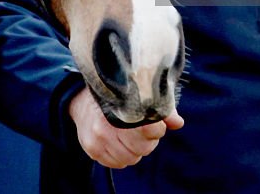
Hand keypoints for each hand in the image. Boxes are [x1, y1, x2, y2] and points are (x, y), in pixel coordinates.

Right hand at [68, 89, 183, 168]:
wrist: (81, 99)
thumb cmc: (116, 97)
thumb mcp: (138, 96)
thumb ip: (161, 109)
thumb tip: (178, 123)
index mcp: (123, 108)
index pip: (152, 129)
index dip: (157, 127)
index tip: (154, 122)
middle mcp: (108, 125)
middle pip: (144, 148)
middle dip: (147, 141)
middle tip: (141, 130)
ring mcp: (98, 139)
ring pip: (131, 158)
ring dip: (134, 150)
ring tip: (129, 137)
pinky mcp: (92, 149)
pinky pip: (117, 164)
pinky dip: (121, 157)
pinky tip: (119, 143)